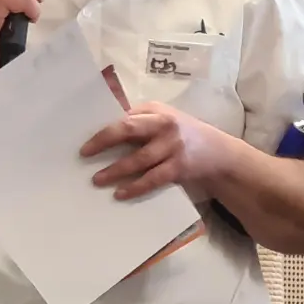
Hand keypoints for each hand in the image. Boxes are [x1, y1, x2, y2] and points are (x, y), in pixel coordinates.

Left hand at [81, 102, 236, 201]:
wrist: (220, 153)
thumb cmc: (182, 135)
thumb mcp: (164, 119)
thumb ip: (139, 121)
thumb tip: (101, 128)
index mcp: (156, 110)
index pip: (124, 115)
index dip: (103, 125)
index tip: (83, 136)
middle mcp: (164, 124)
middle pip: (129, 129)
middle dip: (104, 140)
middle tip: (84, 153)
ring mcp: (173, 146)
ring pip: (139, 158)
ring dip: (116, 170)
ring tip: (97, 180)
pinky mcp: (180, 167)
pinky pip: (153, 179)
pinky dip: (135, 187)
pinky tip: (120, 193)